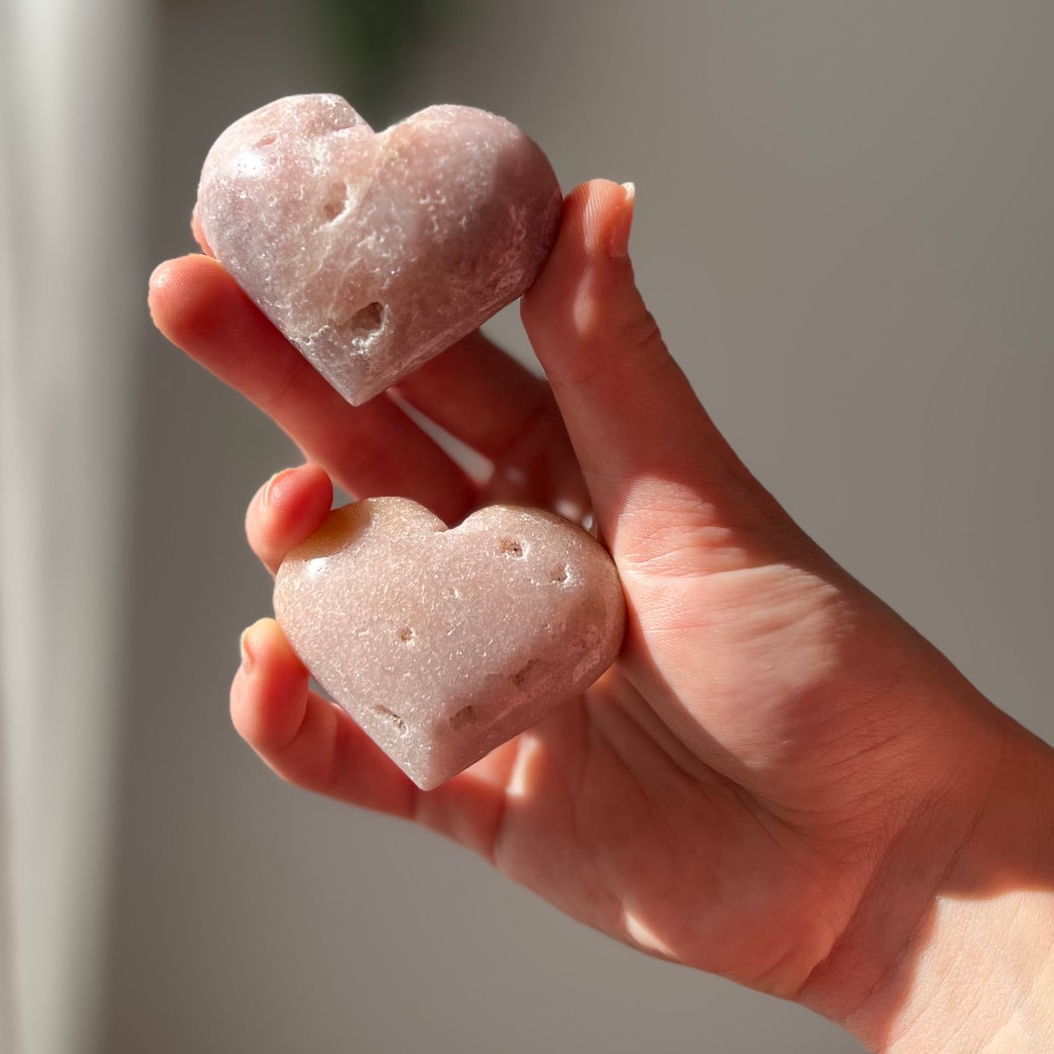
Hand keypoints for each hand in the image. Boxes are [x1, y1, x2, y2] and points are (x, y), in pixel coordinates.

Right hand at [149, 180, 1011, 1031]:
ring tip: (289, 516)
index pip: (440, 368)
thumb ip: (615, 365)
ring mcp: (479, 670)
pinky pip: (345, 747)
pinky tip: (268, 667)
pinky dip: (290, 716)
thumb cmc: (820, 663)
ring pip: (340, 592)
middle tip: (180, 296)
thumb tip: (591, 194)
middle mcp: (512, 560)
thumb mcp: (700, 502)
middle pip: (364, 454)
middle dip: (272, 379)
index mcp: (573, 474)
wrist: (874, 859)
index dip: (358, 302)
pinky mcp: (465, 783)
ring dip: (294, 546)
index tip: (277, 229)